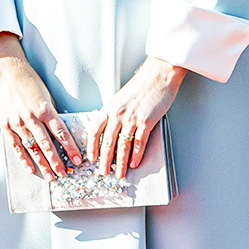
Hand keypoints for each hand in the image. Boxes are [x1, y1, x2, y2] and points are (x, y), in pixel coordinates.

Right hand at [0, 32, 83, 180]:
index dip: (70, 148)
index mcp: (44, 109)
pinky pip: (15, 145)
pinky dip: (23, 158)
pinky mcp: (5, 125)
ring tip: (51, 176)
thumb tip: (59, 133)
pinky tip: (30, 168)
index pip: (61, 133)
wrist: (5, 71)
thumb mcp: (45, 96)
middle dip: (57, 161)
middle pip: (47, 144)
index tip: (78, 159)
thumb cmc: (28, 81)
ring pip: (32, 148)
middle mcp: (30, 117)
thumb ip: (50, 115)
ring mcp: (17, 122)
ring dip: (43, 164)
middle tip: (65, 173)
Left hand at [88, 57, 183, 176]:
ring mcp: (131, 118)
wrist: (157, 76)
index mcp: (108, 108)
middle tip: (103, 172)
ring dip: (120, 161)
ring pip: (122, 145)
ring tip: (119, 172)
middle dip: (104, 160)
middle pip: (107, 141)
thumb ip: (113, 114)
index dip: (92, 146)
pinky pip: (139, 142)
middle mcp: (116, 114)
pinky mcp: (147, 121)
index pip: (94, 131)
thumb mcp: (119, 99)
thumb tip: (110, 130)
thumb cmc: (140, 87)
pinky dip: (136, 155)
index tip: (91, 158)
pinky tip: (134, 163)